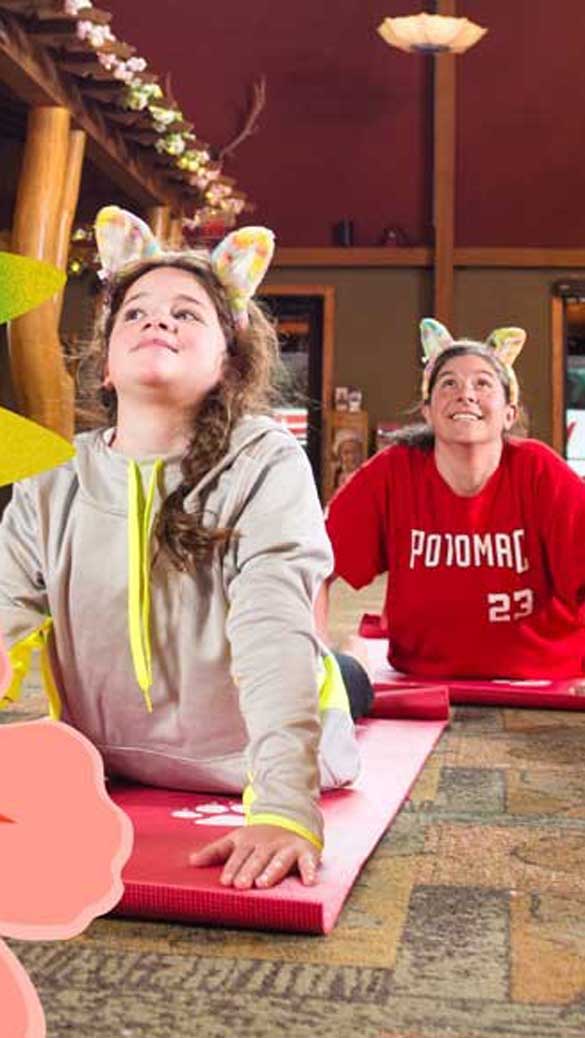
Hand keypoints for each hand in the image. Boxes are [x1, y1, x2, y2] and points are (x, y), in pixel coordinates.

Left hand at [188, 824, 320, 889]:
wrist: (292, 818)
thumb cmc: (259, 838)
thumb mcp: (236, 840)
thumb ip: (215, 852)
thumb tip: (190, 861)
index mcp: (249, 841)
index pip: (238, 855)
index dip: (232, 867)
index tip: (225, 881)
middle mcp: (268, 843)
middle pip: (257, 857)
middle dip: (249, 870)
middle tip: (241, 885)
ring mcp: (287, 846)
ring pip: (280, 859)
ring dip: (272, 871)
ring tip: (264, 883)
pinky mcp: (306, 851)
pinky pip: (309, 861)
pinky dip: (310, 870)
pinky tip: (309, 882)